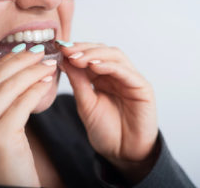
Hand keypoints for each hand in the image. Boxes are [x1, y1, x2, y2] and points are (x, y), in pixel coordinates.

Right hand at [0, 49, 55, 185]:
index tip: (22, 52)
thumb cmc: (3, 163)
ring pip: (9, 89)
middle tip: (40, 53)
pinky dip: (37, 90)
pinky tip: (47, 83)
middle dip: (20, 62)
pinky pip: (22, 105)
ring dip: (32, 73)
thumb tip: (11, 72)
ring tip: (48, 66)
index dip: (4, 63)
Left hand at [58, 42, 157, 182]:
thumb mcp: (86, 104)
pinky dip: (110, 66)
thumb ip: (78, 81)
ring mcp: (131, 79)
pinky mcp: (142, 87)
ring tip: (76, 57)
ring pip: (115, 56)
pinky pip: (126, 72)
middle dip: (83, 48)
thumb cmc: (106, 130)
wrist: (123, 153)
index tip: (57, 48)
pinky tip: (94, 65)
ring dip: (94, 54)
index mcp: (103, 77)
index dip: (74, 50)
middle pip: (102, 51)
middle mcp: (117, 75)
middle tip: (65, 50)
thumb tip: (64, 59)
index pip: (90, 55)